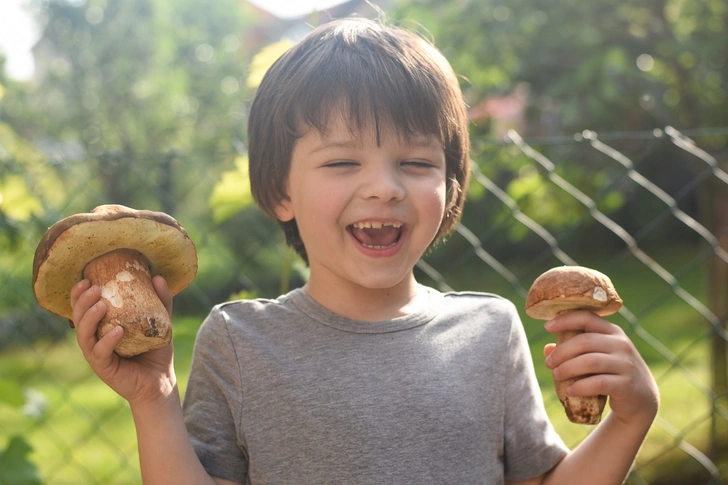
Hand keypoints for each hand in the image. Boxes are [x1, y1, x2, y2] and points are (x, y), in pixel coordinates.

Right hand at [70, 276, 176, 405]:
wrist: (161, 380)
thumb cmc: (155, 350)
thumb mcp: (160, 322)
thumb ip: (161, 301)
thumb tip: (158, 277)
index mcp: (101, 327)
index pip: (83, 308)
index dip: (79, 294)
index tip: (86, 279)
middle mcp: (95, 340)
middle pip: (78, 320)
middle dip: (82, 302)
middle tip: (94, 288)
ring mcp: (97, 355)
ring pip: (84, 336)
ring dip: (89, 319)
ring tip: (101, 305)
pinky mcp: (104, 368)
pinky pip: (101, 353)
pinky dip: (107, 341)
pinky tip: (117, 330)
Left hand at [543, 310, 658, 427]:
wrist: (641, 399)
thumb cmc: (612, 373)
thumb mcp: (597, 357)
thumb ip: (574, 351)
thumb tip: (547, 348)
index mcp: (613, 332)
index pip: (587, 317)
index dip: (565, 320)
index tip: (546, 327)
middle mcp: (621, 344)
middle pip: (584, 341)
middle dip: (562, 352)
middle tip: (548, 363)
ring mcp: (626, 364)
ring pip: (590, 362)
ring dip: (567, 368)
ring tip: (556, 375)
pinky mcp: (626, 384)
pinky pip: (598, 383)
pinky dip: (579, 386)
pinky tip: (569, 390)